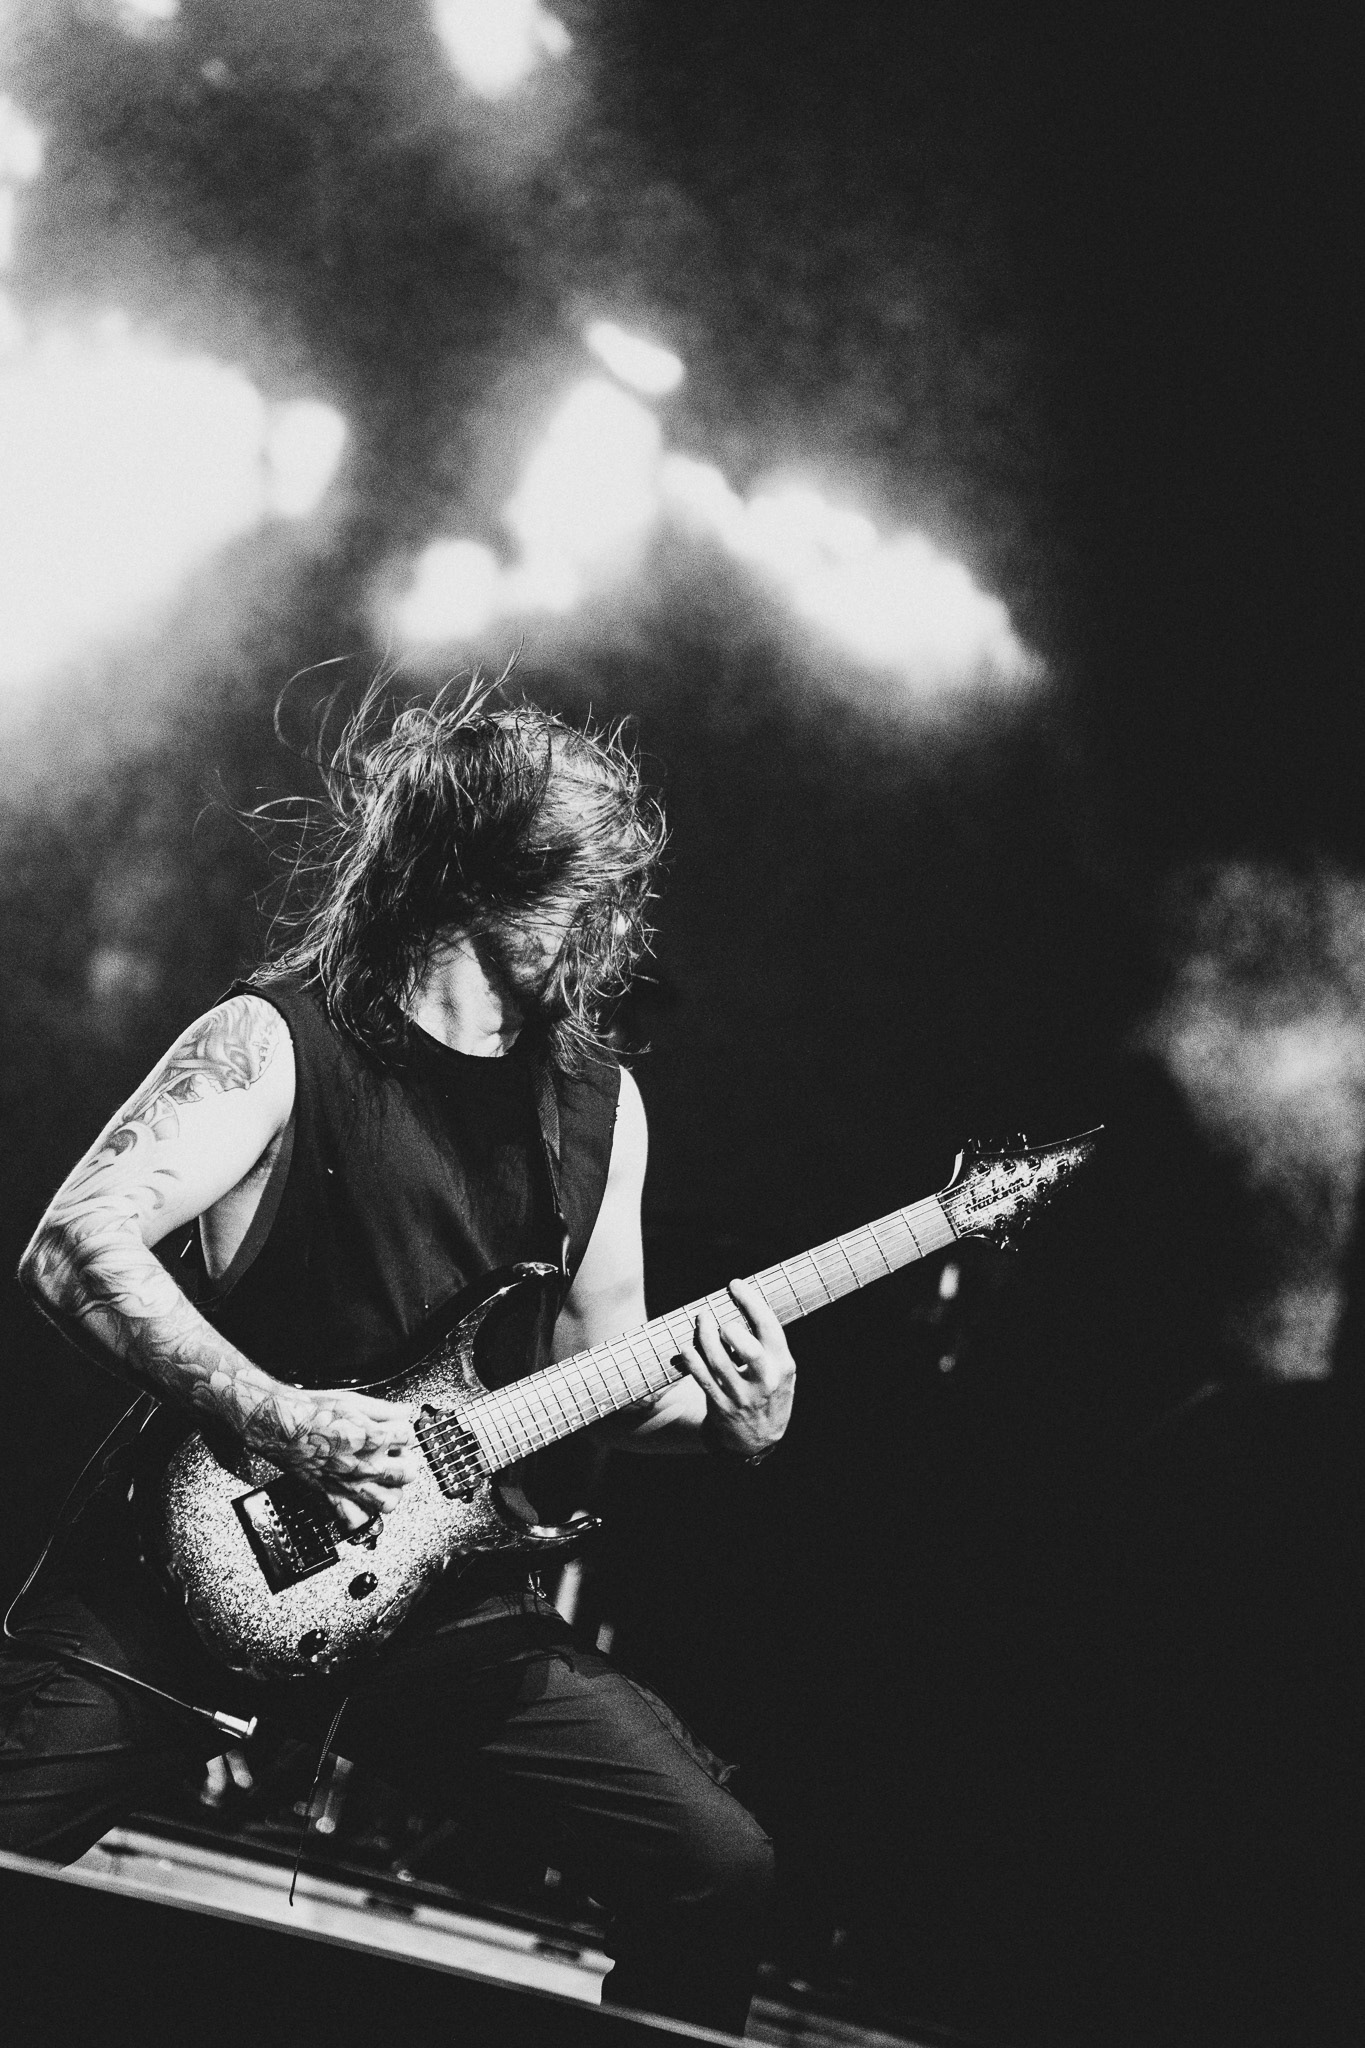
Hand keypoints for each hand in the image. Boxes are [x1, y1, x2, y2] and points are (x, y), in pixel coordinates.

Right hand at [236, 1379, 421, 1526]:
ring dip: (391, 1489)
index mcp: (374, 1438)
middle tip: (397, 1454)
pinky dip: (362, 1513)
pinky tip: (364, 1499)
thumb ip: (384, 1409)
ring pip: (389, 1502)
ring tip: (386, 1478)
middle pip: (408, 1472)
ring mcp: (350, 1484)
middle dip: (405, 1460)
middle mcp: (365, 1465)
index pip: (409, 1437)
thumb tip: (404, 1411)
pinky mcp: (332, 1495)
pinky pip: (354, 1519)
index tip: (396, 1429)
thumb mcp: (353, 1400)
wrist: (282, 1426)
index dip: (403, 1431)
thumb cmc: (311, 1412)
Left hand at [678, 1277, 794, 1458]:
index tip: (735, 1284)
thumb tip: (743, 1303)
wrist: (760, 1437)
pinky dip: (691, 1359)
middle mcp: (763, 1380)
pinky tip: (688, 1347)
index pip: (768, 1327)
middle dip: (731, 1328)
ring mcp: (741, 1394)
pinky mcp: (720, 1405)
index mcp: (781, 1365)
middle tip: (721, 1319)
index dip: (750, 1301)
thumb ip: (768, 1343)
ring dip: (705, 1335)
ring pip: (718, 1360)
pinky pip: (701, 1377)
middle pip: (748, 1348)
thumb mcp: (781, 1369)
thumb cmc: (770, 1392)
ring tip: (702, 1320)